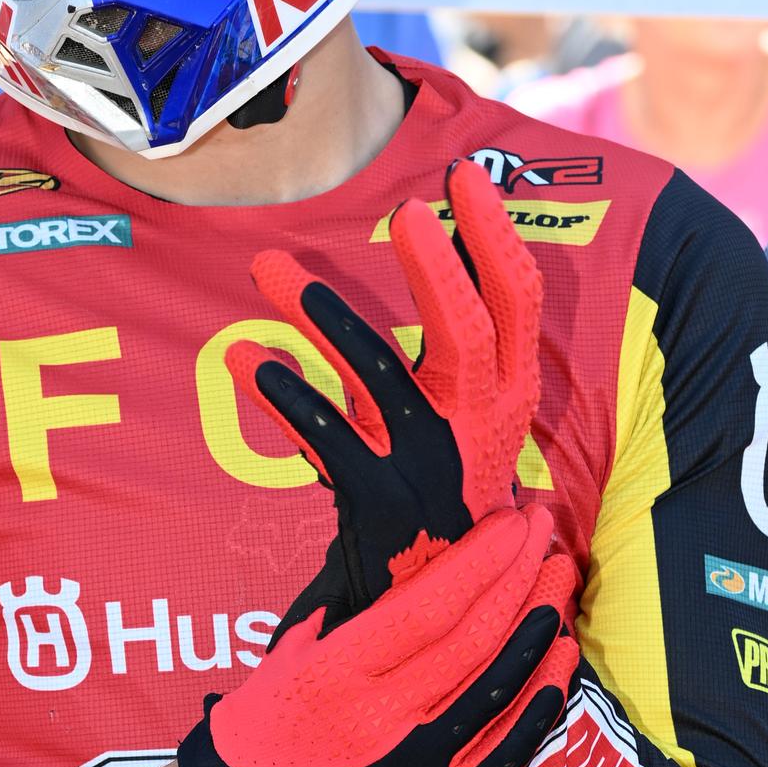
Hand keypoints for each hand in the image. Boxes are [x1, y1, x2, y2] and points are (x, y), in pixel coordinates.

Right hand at [177, 508, 579, 766]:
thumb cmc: (260, 728)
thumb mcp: (286, 652)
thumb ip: (348, 609)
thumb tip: (408, 556)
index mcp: (338, 672)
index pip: (430, 604)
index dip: (480, 559)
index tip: (509, 522)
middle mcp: (383, 716)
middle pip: (474, 634)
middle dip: (517, 574)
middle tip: (545, 531)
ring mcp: (418, 761)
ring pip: (499, 683)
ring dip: (536, 624)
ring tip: (558, 577)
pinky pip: (506, 745)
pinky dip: (540, 699)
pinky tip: (560, 656)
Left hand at [230, 156, 544, 625]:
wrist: (432, 590)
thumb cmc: (445, 473)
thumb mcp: (471, 404)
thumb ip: (455, 328)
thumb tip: (442, 226)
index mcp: (510, 392)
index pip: (519, 302)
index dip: (494, 236)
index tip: (463, 176)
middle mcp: (478, 424)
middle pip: (468, 335)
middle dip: (438, 271)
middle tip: (405, 212)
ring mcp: (428, 463)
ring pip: (379, 376)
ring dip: (324, 317)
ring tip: (271, 268)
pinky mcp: (379, 499)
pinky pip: (327, 438)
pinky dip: (286, 398)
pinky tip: (248, 360)